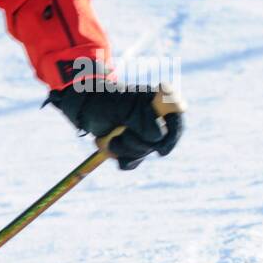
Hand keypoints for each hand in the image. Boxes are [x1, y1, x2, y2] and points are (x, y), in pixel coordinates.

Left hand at [47, 79, 183, 170]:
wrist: (85, 107)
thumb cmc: (106, 101)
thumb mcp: (126, 107)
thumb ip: (144, 120)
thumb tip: (158, 136)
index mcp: (161, 102)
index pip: (177, 121)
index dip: (172, 137)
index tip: (161, 150)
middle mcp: (156, 119)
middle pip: (160, 142)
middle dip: (138, 142)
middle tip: (123, 131)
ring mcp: (144, 133)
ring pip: (144, 152)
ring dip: (125, 148)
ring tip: (112, 137)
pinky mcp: (131, 145)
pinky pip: (133, 161)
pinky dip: (122, 159)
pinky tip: (112, 148)